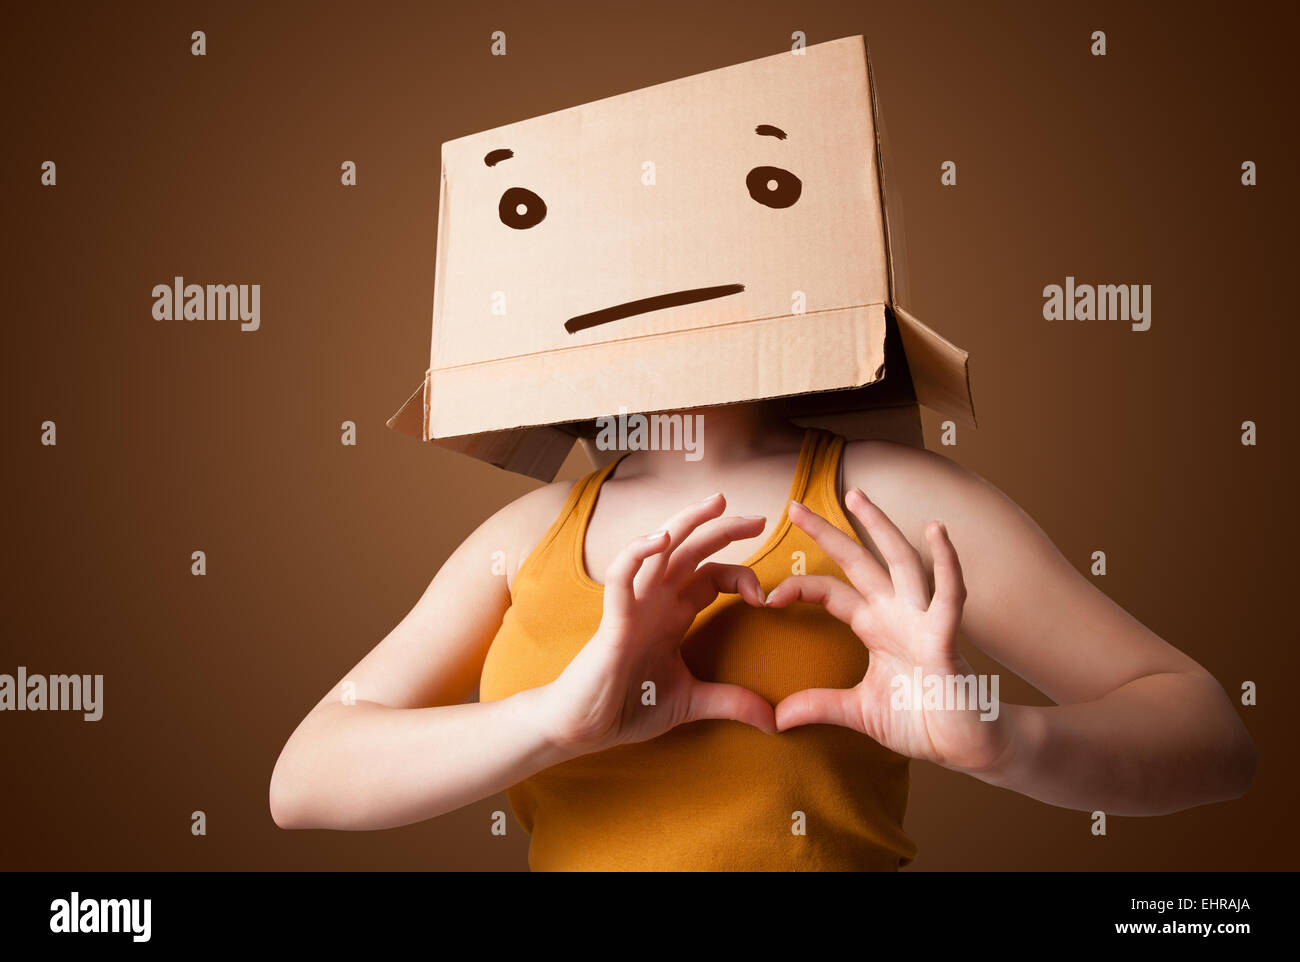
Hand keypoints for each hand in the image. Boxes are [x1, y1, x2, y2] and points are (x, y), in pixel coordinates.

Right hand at [540, 492, 776, 755]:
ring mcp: (633, 606)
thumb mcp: (691, 703)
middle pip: (692, 551)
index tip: (765, 598)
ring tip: (716, 503)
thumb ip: (732, 702)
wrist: (583, 728)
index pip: (710, 576)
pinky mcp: (613, 620)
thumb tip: (775, 721)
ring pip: (659, 549)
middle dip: (724, 530)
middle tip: (760, 518)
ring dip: (687, 523)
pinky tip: (659, 539)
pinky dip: (637, 553)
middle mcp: (655, 601)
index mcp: (672, 614)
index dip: (741, 576)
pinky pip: (621, 576)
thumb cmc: (627, 708)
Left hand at [765, 489, 1007, 773]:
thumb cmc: (921, 721)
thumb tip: (777, 719)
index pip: (831, 592)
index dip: (800, 588)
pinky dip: (946, 564)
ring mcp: (923, 622)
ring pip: (900, 563)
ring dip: (880, 528)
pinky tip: (938, 533)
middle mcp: (897, 614)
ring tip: (858, 496)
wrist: (965, 745)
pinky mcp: (946, 639)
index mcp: (875, 627)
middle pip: (858, 563)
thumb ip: (820, 706)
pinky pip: (949, 596)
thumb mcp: (859, 712)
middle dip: (828, 533)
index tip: (768, 597)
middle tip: (795, 505)